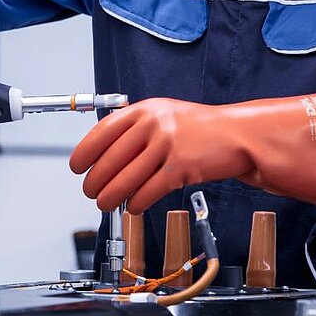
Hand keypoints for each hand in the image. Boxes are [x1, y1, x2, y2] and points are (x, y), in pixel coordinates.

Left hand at [69, 98, 252, 211]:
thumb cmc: (199, 128)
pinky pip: (150, 190)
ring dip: (111, 196)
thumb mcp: (163, 114)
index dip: (84, 153)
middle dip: (95, 181)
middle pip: (111, 159)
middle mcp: (154, 124)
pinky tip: (133, 206)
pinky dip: (137, 202)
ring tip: (105, 203)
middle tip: (89, 191)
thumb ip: (134, 128)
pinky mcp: (182, 167)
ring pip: (127, 178)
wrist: (238, 134)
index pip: (103, 132)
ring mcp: (168, 145)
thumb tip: (101, 152)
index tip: (76, 167)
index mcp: (145, 110)